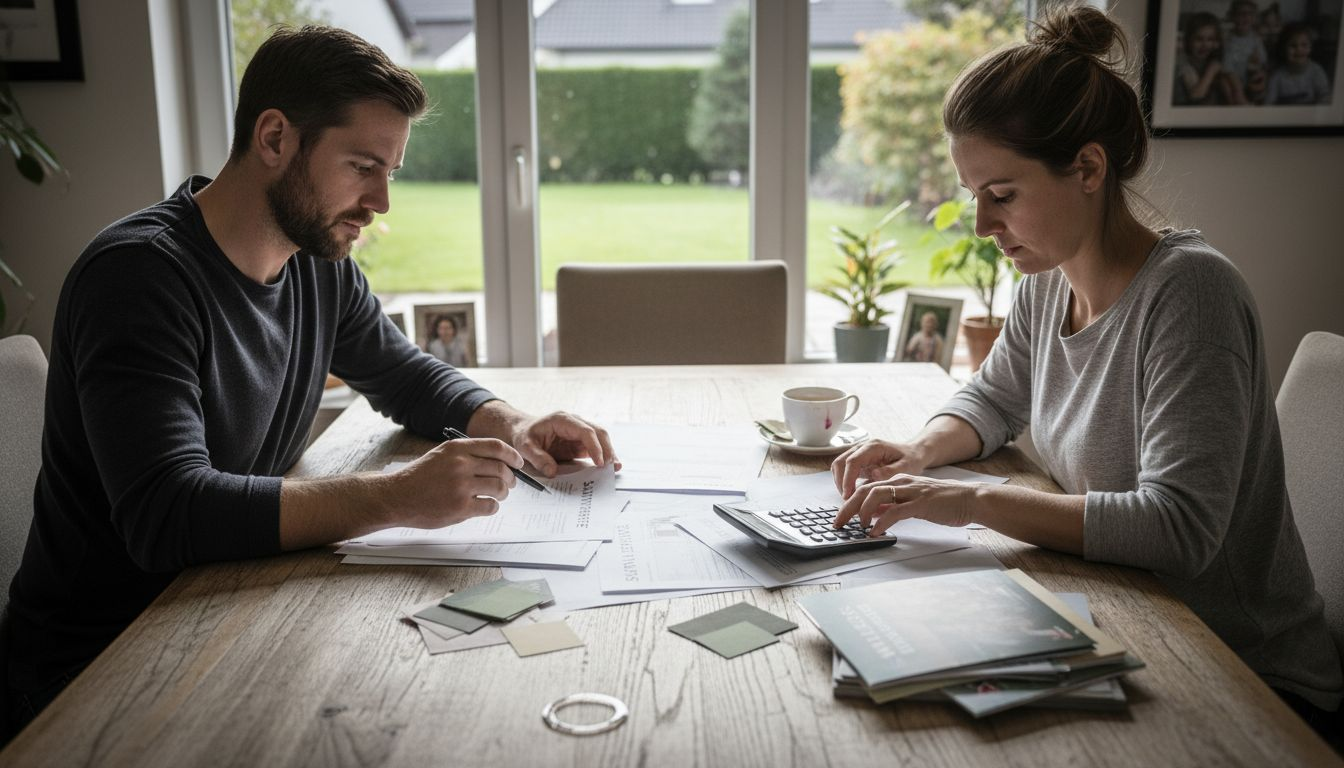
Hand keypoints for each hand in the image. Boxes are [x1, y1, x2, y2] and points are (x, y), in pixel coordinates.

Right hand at [391, 437, 519, 526]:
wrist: (396, 496)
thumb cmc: (420, 477)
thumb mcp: (442, 454)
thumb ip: (467, 454)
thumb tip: (499, 461)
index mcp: (457, 448)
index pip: (496, 447)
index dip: (512, 455)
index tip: (518, 463)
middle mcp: (460, 464)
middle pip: (501, 469)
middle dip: (511, 478)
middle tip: (510, 484)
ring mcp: (461, 486)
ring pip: (499, 488)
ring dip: (503, 493)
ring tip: (498, 495)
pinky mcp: (460, 507)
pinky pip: (490, 506)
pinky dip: (493, 507)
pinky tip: (486, 506)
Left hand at [509, 411, 619, 476]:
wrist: (523, 430)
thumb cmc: (524, 436)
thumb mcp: (525, 447)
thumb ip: (538, 458)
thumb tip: (552, 472)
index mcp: (562, 420)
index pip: (585, 431)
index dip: (595, 446)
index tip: (599, 462)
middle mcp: (574, 422)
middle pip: (598, 432)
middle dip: (607, 449)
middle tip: (612, 467)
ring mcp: (579, 432)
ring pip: (601, 439)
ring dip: (609, 453)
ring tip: (615, 468)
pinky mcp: (580, 442)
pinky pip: (595, 447)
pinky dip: (603, 456)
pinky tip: (607, 467)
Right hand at [830, 439, 928, 498]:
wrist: (913, 453)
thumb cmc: (911, 459)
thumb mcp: (906, 466)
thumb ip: (891, 471)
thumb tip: (874, 475)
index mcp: (874, 447)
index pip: (852, 461)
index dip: (847, 479)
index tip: (848, 495)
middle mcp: (862, 447)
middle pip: (840, 462)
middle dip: (840, 482)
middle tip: (847, 500)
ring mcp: (858, 453)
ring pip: (839, 466)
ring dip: (840, 483)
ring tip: (850, 499)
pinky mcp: (858, 461)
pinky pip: (844, 470)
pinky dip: (844, 482)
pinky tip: (853, 494)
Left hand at [834, 474, 977, 534]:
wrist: (970, 499)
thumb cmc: (944, 502)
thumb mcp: (912, 502)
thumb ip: (893, 505)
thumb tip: (872, 515)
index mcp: (899, 482)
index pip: (867, 488)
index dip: (850, 502)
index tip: (840, 517)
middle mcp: (902, 483)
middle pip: (866, 490)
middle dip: (847, 507)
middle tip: (838, 523)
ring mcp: (912, 491)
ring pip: (877, 495)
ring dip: (862, 511)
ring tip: (857, 526)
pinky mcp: (922, 503)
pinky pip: (896, 511)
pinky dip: (882, 522)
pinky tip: (876, 531)